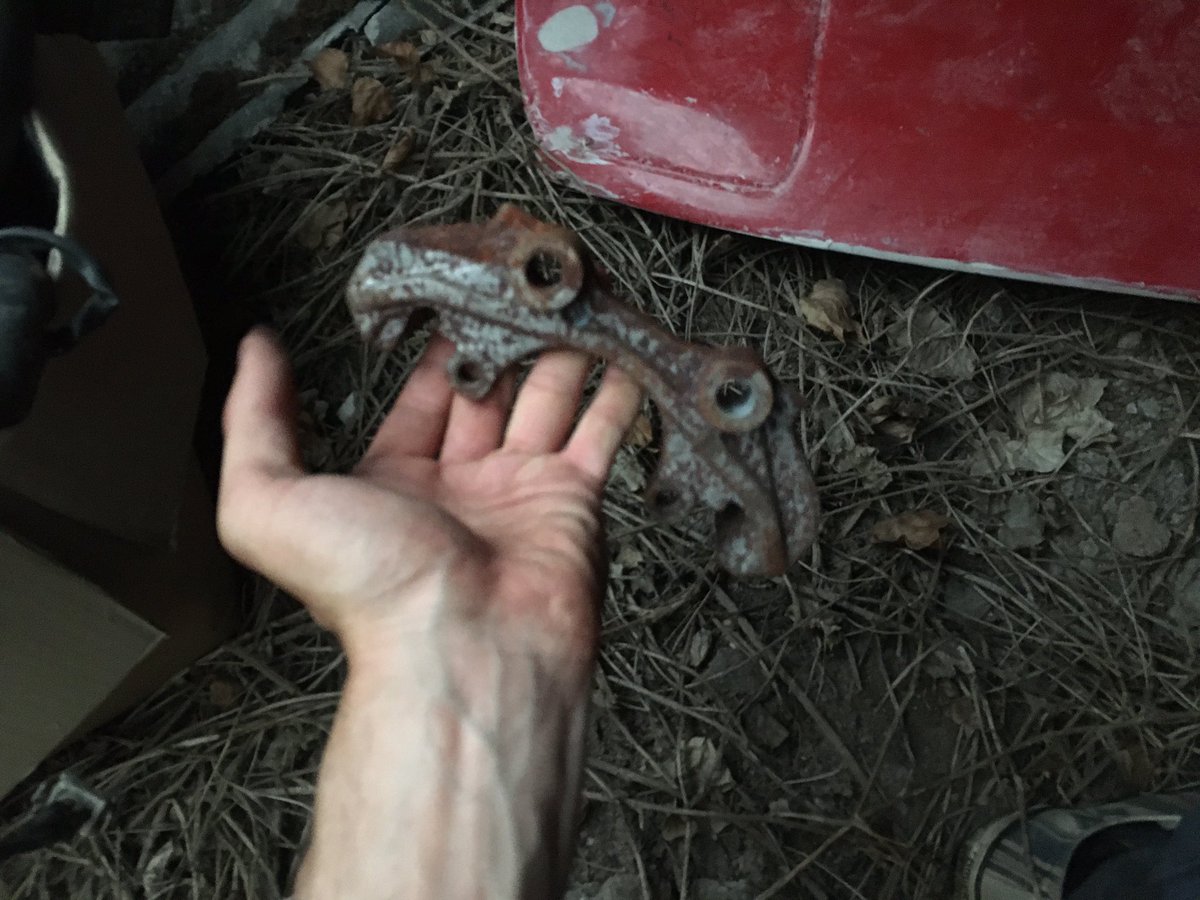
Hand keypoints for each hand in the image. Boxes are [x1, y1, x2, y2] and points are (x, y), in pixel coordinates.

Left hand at [217, 328, 640, 672]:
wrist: (464, 648)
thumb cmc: (367, 586)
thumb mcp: (268, 500)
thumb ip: (255, 421)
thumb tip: (256, 352)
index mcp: (395, 482)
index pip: (420, 399)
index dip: (434, 352)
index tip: (451, 297)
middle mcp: (461, 486)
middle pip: (487, 393)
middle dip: (501, 341)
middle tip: (516, 286)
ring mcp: (522, 492)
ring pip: (546, 403)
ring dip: (558, 353)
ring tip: (569, 299)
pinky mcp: (573, 501)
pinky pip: (599, 435)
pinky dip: (614, 396)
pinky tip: (622, 355)